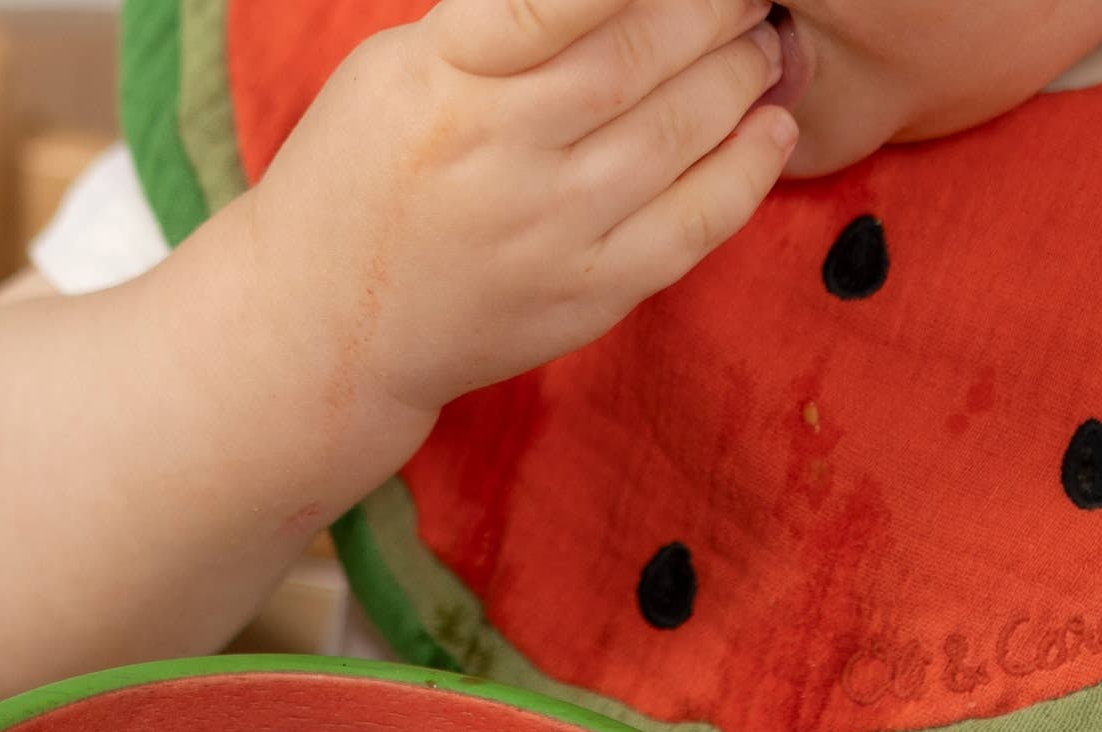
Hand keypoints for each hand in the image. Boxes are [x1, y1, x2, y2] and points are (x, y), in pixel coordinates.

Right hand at [245, 0, 795, 418]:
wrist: (330, 329)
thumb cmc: (358, 184)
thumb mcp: (393, 72)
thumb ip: (489, 25)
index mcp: (442, 80)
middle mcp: (499, 156)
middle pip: (639, 55)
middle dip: (717, 8)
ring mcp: (546, 235)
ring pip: (675, 133)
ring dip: (742, 76)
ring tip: (767, 43)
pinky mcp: (581, 299)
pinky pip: (688, 230)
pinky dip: (744, 173)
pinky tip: (771, 129)